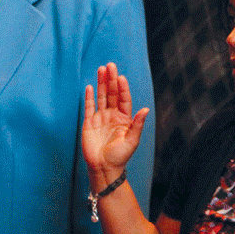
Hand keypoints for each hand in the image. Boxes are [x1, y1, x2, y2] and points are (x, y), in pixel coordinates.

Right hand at [82, 62, 149, 187]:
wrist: (103, 168)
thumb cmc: (120, 156)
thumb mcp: (132, 141)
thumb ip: (137, 125)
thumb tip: (146, 110)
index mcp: (124, 119)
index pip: (123, 99)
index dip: (122, 88)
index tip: (121, 77)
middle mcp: (112, 115)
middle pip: (112, 94)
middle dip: (111, 80)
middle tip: (110, 65)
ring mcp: (100, 118)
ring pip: (101, 97)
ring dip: (101, 83)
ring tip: (101, 69)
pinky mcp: (89, 123)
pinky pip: (89, 107)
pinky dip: (89, 97)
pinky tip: (90, 86)